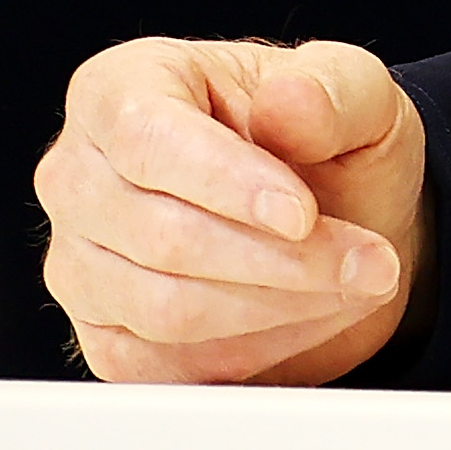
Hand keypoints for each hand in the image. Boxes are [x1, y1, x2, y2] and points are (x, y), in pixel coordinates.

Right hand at [36, 37, 426, 383]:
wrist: (334, 218)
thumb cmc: (329, 141)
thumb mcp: (361, 95)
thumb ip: (334, 89)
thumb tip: (289, 100)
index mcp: (125, 86)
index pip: (148, 139)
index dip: (228, 184)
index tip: (304, 215)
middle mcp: (79, 173)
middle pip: (161, 236)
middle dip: (282, 259)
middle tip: (371, 262)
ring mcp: (78, 260)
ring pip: (164, 308)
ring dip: (278, 306)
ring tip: (356, 283)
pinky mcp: (100, 332)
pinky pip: (161, 364)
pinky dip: (251, 350)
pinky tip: (308, 315)